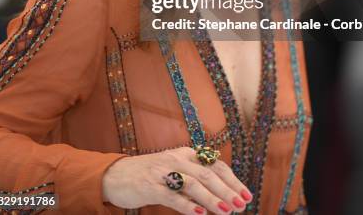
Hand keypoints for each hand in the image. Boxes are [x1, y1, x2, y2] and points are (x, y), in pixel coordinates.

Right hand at [102, 147, 252, 213]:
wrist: (116, 175)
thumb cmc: (149, 175)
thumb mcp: (175, 171)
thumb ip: (195, 178)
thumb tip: (222, 194)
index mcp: (185, 154)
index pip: (214, 164)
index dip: (232, 180)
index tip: (246, 195)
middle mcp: (176, 159)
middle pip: (207, 173)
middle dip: (227, 190)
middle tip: (241, 205)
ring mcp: (163, 172)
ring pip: (192, 183)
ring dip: (211, 198)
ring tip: (226, 211)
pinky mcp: (150, 186)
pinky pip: (172, 195)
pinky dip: (187, 205)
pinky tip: (200, 214)